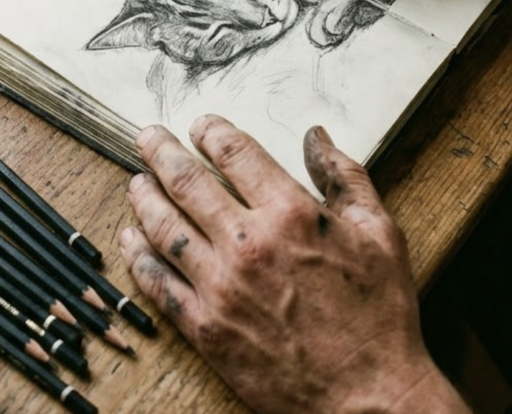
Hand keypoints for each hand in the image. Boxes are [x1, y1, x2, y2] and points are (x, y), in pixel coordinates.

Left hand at [119, 115, 469, 413]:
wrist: (370, 400)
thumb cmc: (380, 317)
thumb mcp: (381, 234)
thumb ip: (345, 177)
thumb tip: (316, 136)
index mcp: (290, 213)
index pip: (234, 152)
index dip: (211, 131)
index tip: (201, 126)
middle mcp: (248, 243)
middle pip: (187, 182)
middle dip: (161, 152)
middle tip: (147, 137)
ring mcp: (221, 287)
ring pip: (164, 228)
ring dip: (144, 198)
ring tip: (135, 181)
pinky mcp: (206, 328)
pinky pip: (159, 284)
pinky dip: (138, 257)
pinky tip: (130, 239)